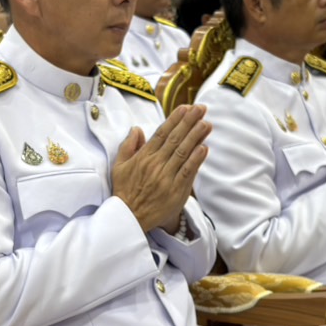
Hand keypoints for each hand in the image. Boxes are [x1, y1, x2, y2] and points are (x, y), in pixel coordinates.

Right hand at [113, 104, 210, 232]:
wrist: (129, 218)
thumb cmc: (124, 191)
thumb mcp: (118, 166)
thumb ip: (128, 146)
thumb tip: (136, 129)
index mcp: (143, 157)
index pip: (161, 133)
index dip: (174, 119)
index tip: (185, 107)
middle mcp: (155, 165)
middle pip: (175, 139)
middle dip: (189, 122)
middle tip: (201, 109)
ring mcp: (166, 178)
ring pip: (183, 152)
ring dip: (196, 137)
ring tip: (206, 123)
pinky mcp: (176, 191)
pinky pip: (188, 172)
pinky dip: (196, 159)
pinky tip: (204, 148)